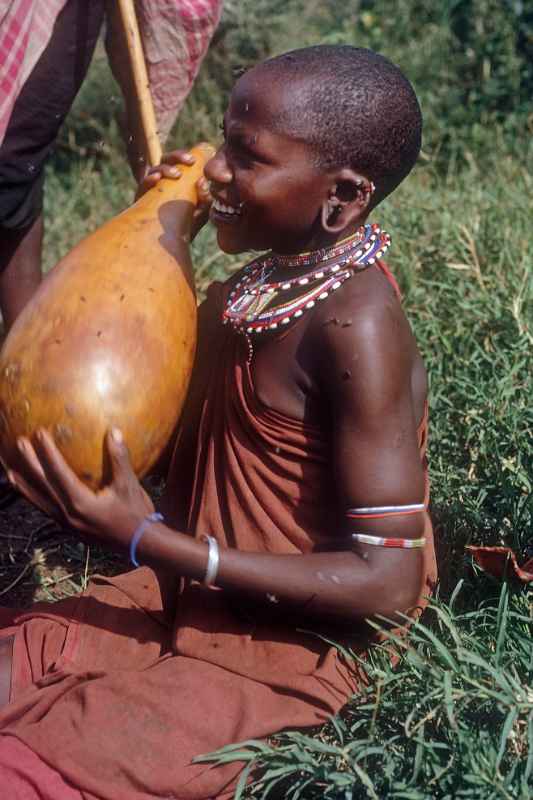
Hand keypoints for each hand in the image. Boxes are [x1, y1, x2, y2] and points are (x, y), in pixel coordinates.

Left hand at [7, 428, 153, 551]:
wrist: (141, 545)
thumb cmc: (137, 514)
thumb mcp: (130, 485)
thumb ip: (120, 459)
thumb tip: (114, 431)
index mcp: (81, 503)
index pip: (59, 473)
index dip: (48, 452)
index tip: (39, 433)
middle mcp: (69, 515)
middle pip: (44, 486)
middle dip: (30, 464)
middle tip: (18, 443)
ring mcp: (67, 524)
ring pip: (40, 502)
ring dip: (24, 486)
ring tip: (9, 472)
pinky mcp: (70, 529)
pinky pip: (47, 510)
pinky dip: (35, 499)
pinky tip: (30, 493)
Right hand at [136, 149, 211, 239]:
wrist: (169, 246)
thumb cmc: (186, 226)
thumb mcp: (200, 213)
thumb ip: (204, 199)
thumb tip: (202, 182)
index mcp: (177, 181)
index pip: (178, 162)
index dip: (184, 156)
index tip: (193, 159)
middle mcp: (162, 182)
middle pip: (166, 159)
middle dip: (177, 156)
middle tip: (189, 161)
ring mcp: (151, 190)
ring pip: (155, 169)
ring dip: (165, 168)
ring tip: (176, 174)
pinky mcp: (141, 199)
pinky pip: (143, 185)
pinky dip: (149, 179)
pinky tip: (156, 179)